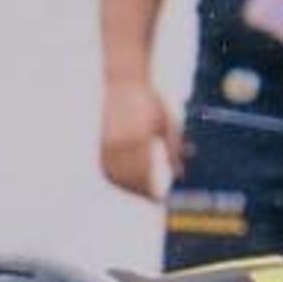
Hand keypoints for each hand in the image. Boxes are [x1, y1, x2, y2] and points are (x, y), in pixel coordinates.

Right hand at [99, 78, 181, 200]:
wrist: (125, 82)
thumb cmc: (151, 101)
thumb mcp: (168, 124)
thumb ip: (173, 150)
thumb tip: (180, 175)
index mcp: (139, 138)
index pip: (145, 174)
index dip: (152, 191)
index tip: (162, 199)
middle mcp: (121, 143)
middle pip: (130, 179)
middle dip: (142, 192)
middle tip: (154, 198)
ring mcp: (109, 144)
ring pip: (116, 177)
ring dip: (129, 189)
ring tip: (143, 192)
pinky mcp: (102, 143)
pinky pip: (107, 170)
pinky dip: (117, 180)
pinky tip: (128, 183)